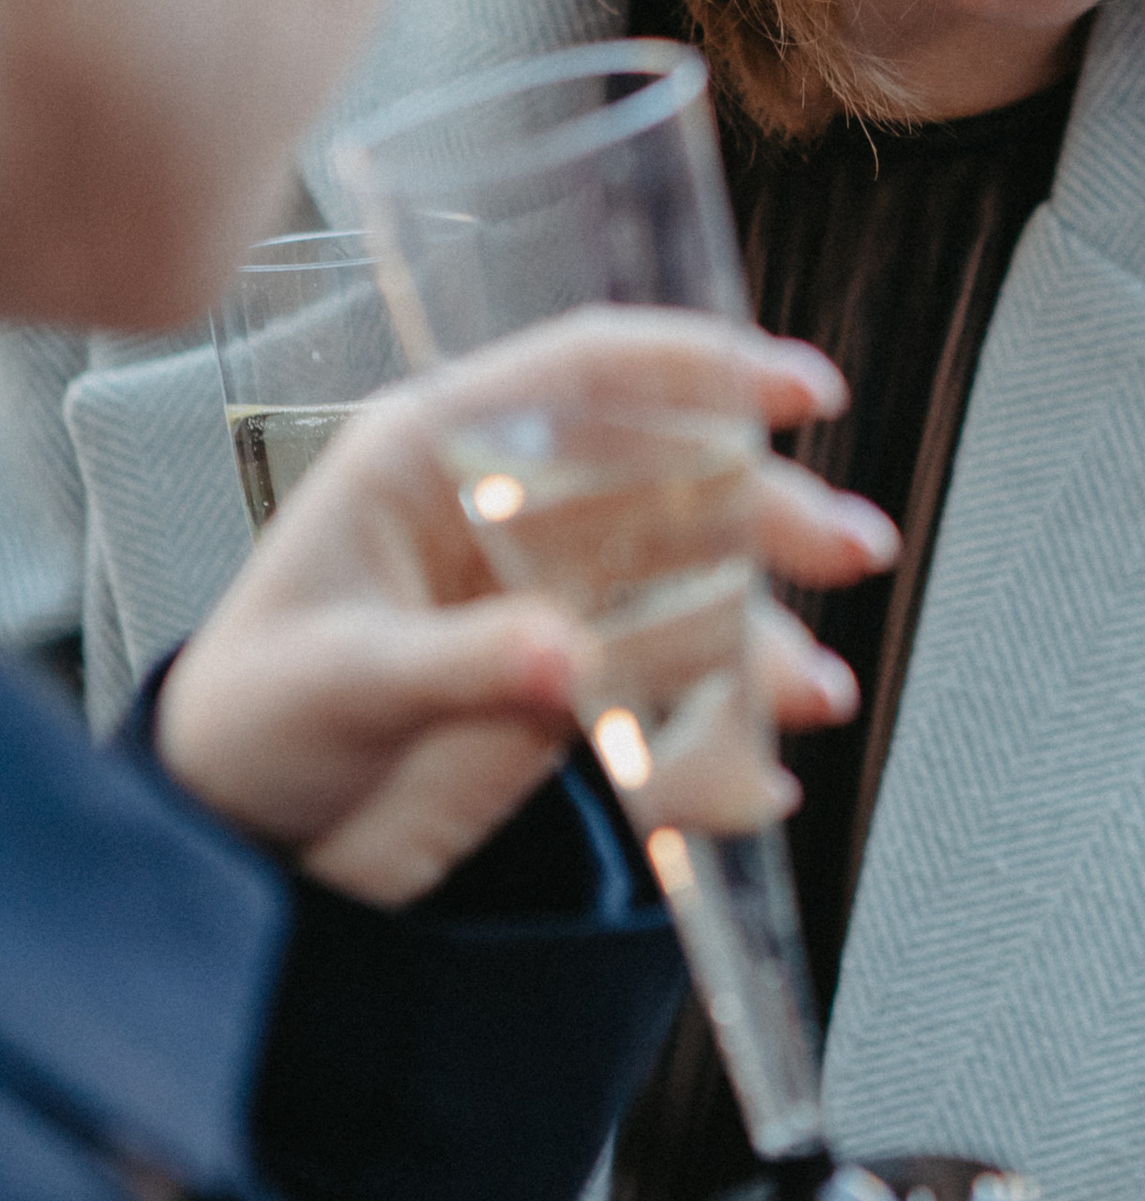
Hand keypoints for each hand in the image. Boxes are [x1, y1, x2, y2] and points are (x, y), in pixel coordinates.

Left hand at [158, 311, 896, 907]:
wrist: (241, 835)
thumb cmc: (254, 721)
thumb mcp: (337, 684)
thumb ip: (456, 665)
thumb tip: (564, 660)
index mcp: (436, 455)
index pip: (583, 373)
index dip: (698, 364)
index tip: (796, 388)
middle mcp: (510, 509)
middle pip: (667, 476)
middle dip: (771, 509)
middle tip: (846, 547)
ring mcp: (551, 596)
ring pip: (689, 585)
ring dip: (765, 632)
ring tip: (813, 694)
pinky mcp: (574, 682)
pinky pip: (671, 690)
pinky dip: (721, 733)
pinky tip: (755, 780)